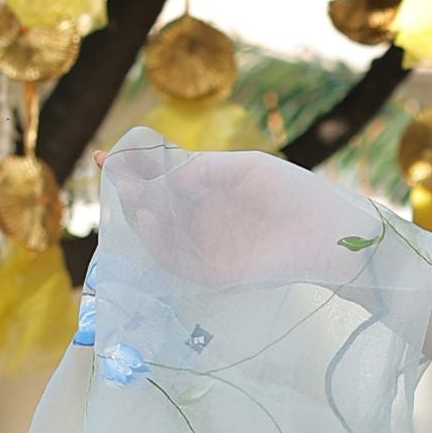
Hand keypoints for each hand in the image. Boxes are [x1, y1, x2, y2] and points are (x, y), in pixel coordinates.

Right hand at [99, 141, 365, 290]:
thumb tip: (161, 177)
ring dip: (138, 217)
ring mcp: (205, 248)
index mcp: (208, 192)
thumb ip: (202, 169)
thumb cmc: (293, 193)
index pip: (160, 182)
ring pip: (158, 236)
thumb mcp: (243, 168)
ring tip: (129, 194)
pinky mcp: (214, 274)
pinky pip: (176, 262)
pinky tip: (149, 220)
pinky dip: (157, 244)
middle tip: (114, 176)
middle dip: (129, 193)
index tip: (105, 158)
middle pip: (152, 209)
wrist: (326, 231)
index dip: (132, 170)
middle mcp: (202, 222)